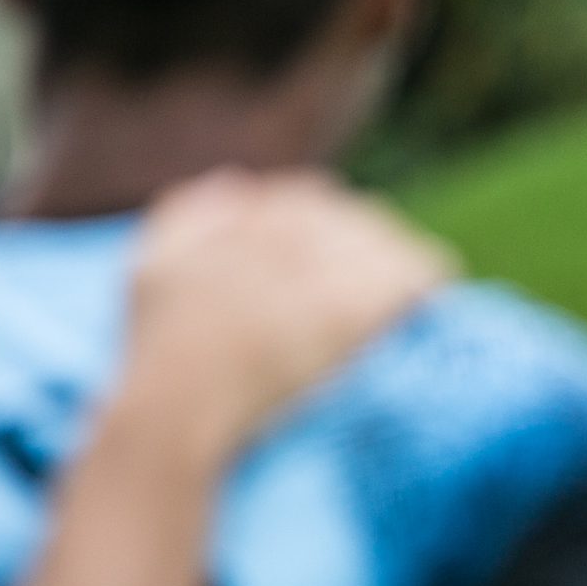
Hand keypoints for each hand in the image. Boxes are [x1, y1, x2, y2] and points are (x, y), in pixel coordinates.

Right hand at [123, 169, 454, 461]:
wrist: (178, 405)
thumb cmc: (160, 351)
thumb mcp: (153, 265)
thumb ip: (190, 212)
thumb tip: (239, 180)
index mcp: (246, 210)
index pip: (310, 201)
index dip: (328, 238)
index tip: (332, 272)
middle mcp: (286, 222)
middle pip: (357, 218)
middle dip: (367, 250)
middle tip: (374, 289)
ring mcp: (323, 262)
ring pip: (389, 242)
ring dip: (397, 266)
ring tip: (408, 296)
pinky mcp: (355, 304)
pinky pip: (420, 271)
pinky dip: (429, 283)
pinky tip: (433, 301)